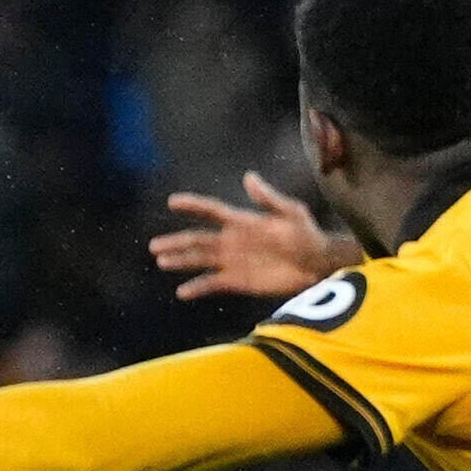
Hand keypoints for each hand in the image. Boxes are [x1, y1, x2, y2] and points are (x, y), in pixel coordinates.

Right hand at [148, 174, 356, 301]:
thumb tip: (249, 177)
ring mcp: (232, 261)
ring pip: (200, 261)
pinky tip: (182, 292)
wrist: (315, 263)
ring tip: (161, 261)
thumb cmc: (306, 233)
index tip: (173, 202)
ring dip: (180, 261)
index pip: (211, 211)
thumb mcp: (291, 212)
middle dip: (176, 241)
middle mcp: (231, 240)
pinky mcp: (237, 281)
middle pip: (197, 239)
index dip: (192, 206)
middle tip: (154, 245)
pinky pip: (212, 284)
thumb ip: (269, 198)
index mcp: (241, 221)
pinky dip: (197, 288)